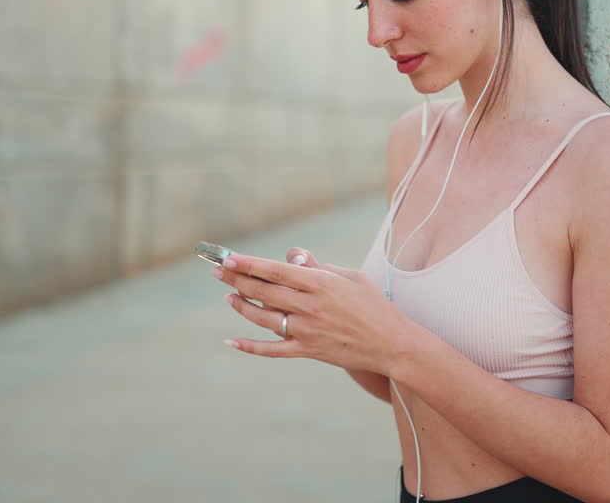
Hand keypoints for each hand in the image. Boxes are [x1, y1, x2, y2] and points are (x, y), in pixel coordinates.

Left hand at [212, 247, 410, 373]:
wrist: (391, 343)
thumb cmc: (373, 305)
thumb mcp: (350, 277)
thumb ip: (318, 267)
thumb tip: (291, 258)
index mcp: (321, 284)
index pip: (277, 271)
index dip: (250, 264)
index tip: (230, 258)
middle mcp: (310, 306)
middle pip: (264, 291)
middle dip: (237, 279)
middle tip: (218, 272)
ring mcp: (307, 330)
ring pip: (264, 318)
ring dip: (242, 306)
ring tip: (229, 296)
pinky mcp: (308, 351)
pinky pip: (272, 350)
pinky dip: (250, 347)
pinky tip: (232, 341)